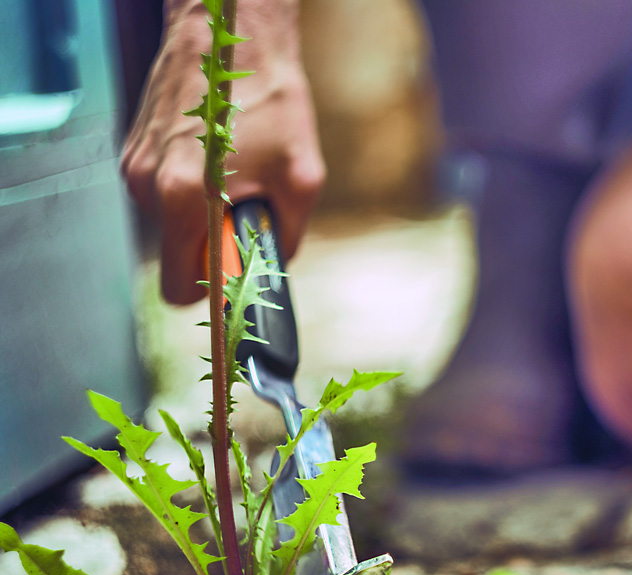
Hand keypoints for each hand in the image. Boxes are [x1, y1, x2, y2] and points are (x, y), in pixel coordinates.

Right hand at [122, 0, 324, 303]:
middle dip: (212, 250)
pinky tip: (215, 160)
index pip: (180, 287)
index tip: (234, 277)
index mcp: (184, 198)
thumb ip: (286, 237)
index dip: (211, 290)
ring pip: (171, 226)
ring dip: (203, 217)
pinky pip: (164, 196)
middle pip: (177, 257)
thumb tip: (272, 266)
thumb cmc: (268, 96)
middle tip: (243, 218)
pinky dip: (191, 192)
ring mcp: (136, 168)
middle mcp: (149, 186)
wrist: (229, 31)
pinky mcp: (135, 152)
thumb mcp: (301, 177)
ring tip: (232, 176)